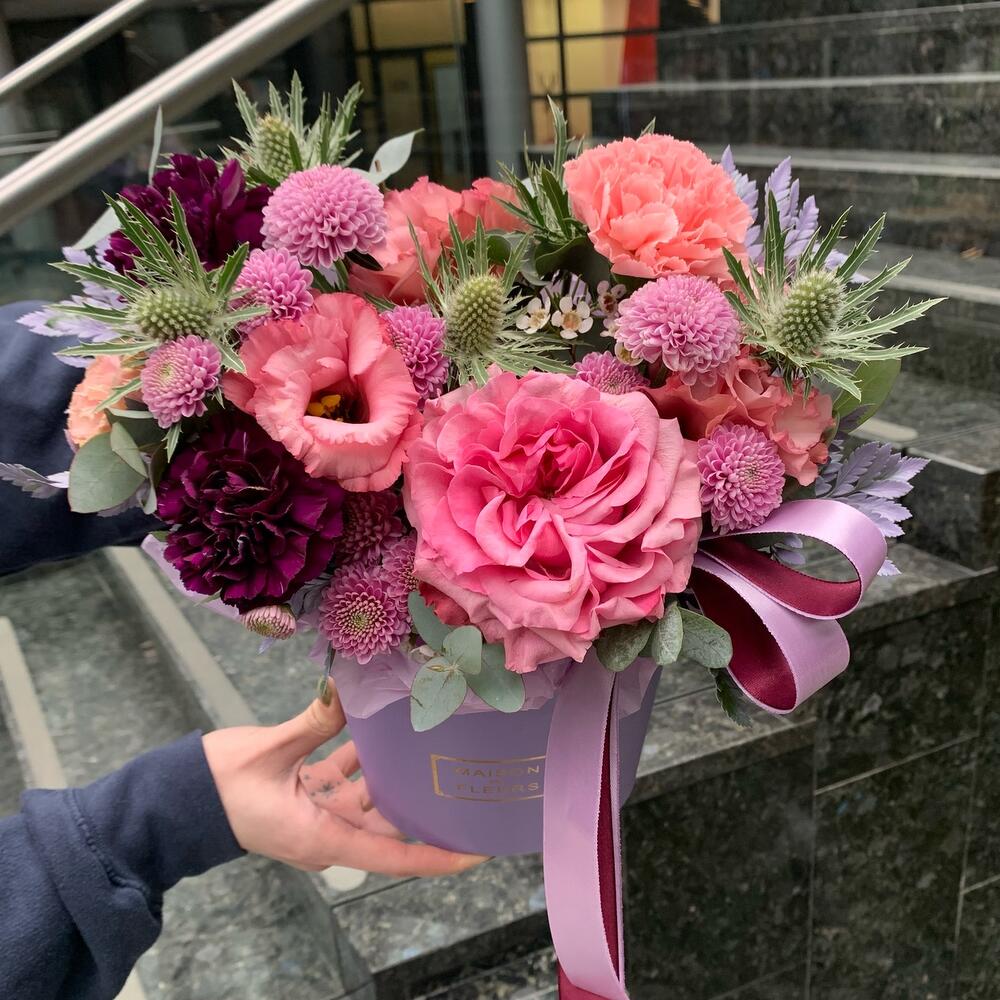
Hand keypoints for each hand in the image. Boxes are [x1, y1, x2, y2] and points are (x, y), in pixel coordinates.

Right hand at [202, 682, 488, 876]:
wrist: (173, 801)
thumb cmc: (216, 785)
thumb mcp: (270, 751)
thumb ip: (315, 722)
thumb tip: (349, 690)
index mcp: (323, 836)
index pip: (394, 856)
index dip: (438, 856)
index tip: (476, 851)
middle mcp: (326, 835)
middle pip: (389, 825)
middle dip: (424, 802)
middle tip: (461, 774)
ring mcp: (316, 820)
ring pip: (368, 800)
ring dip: (391, 773)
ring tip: (425, 740)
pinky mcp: (305, 802)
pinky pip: (343, 785)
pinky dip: (359, 762)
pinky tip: (375, 731)